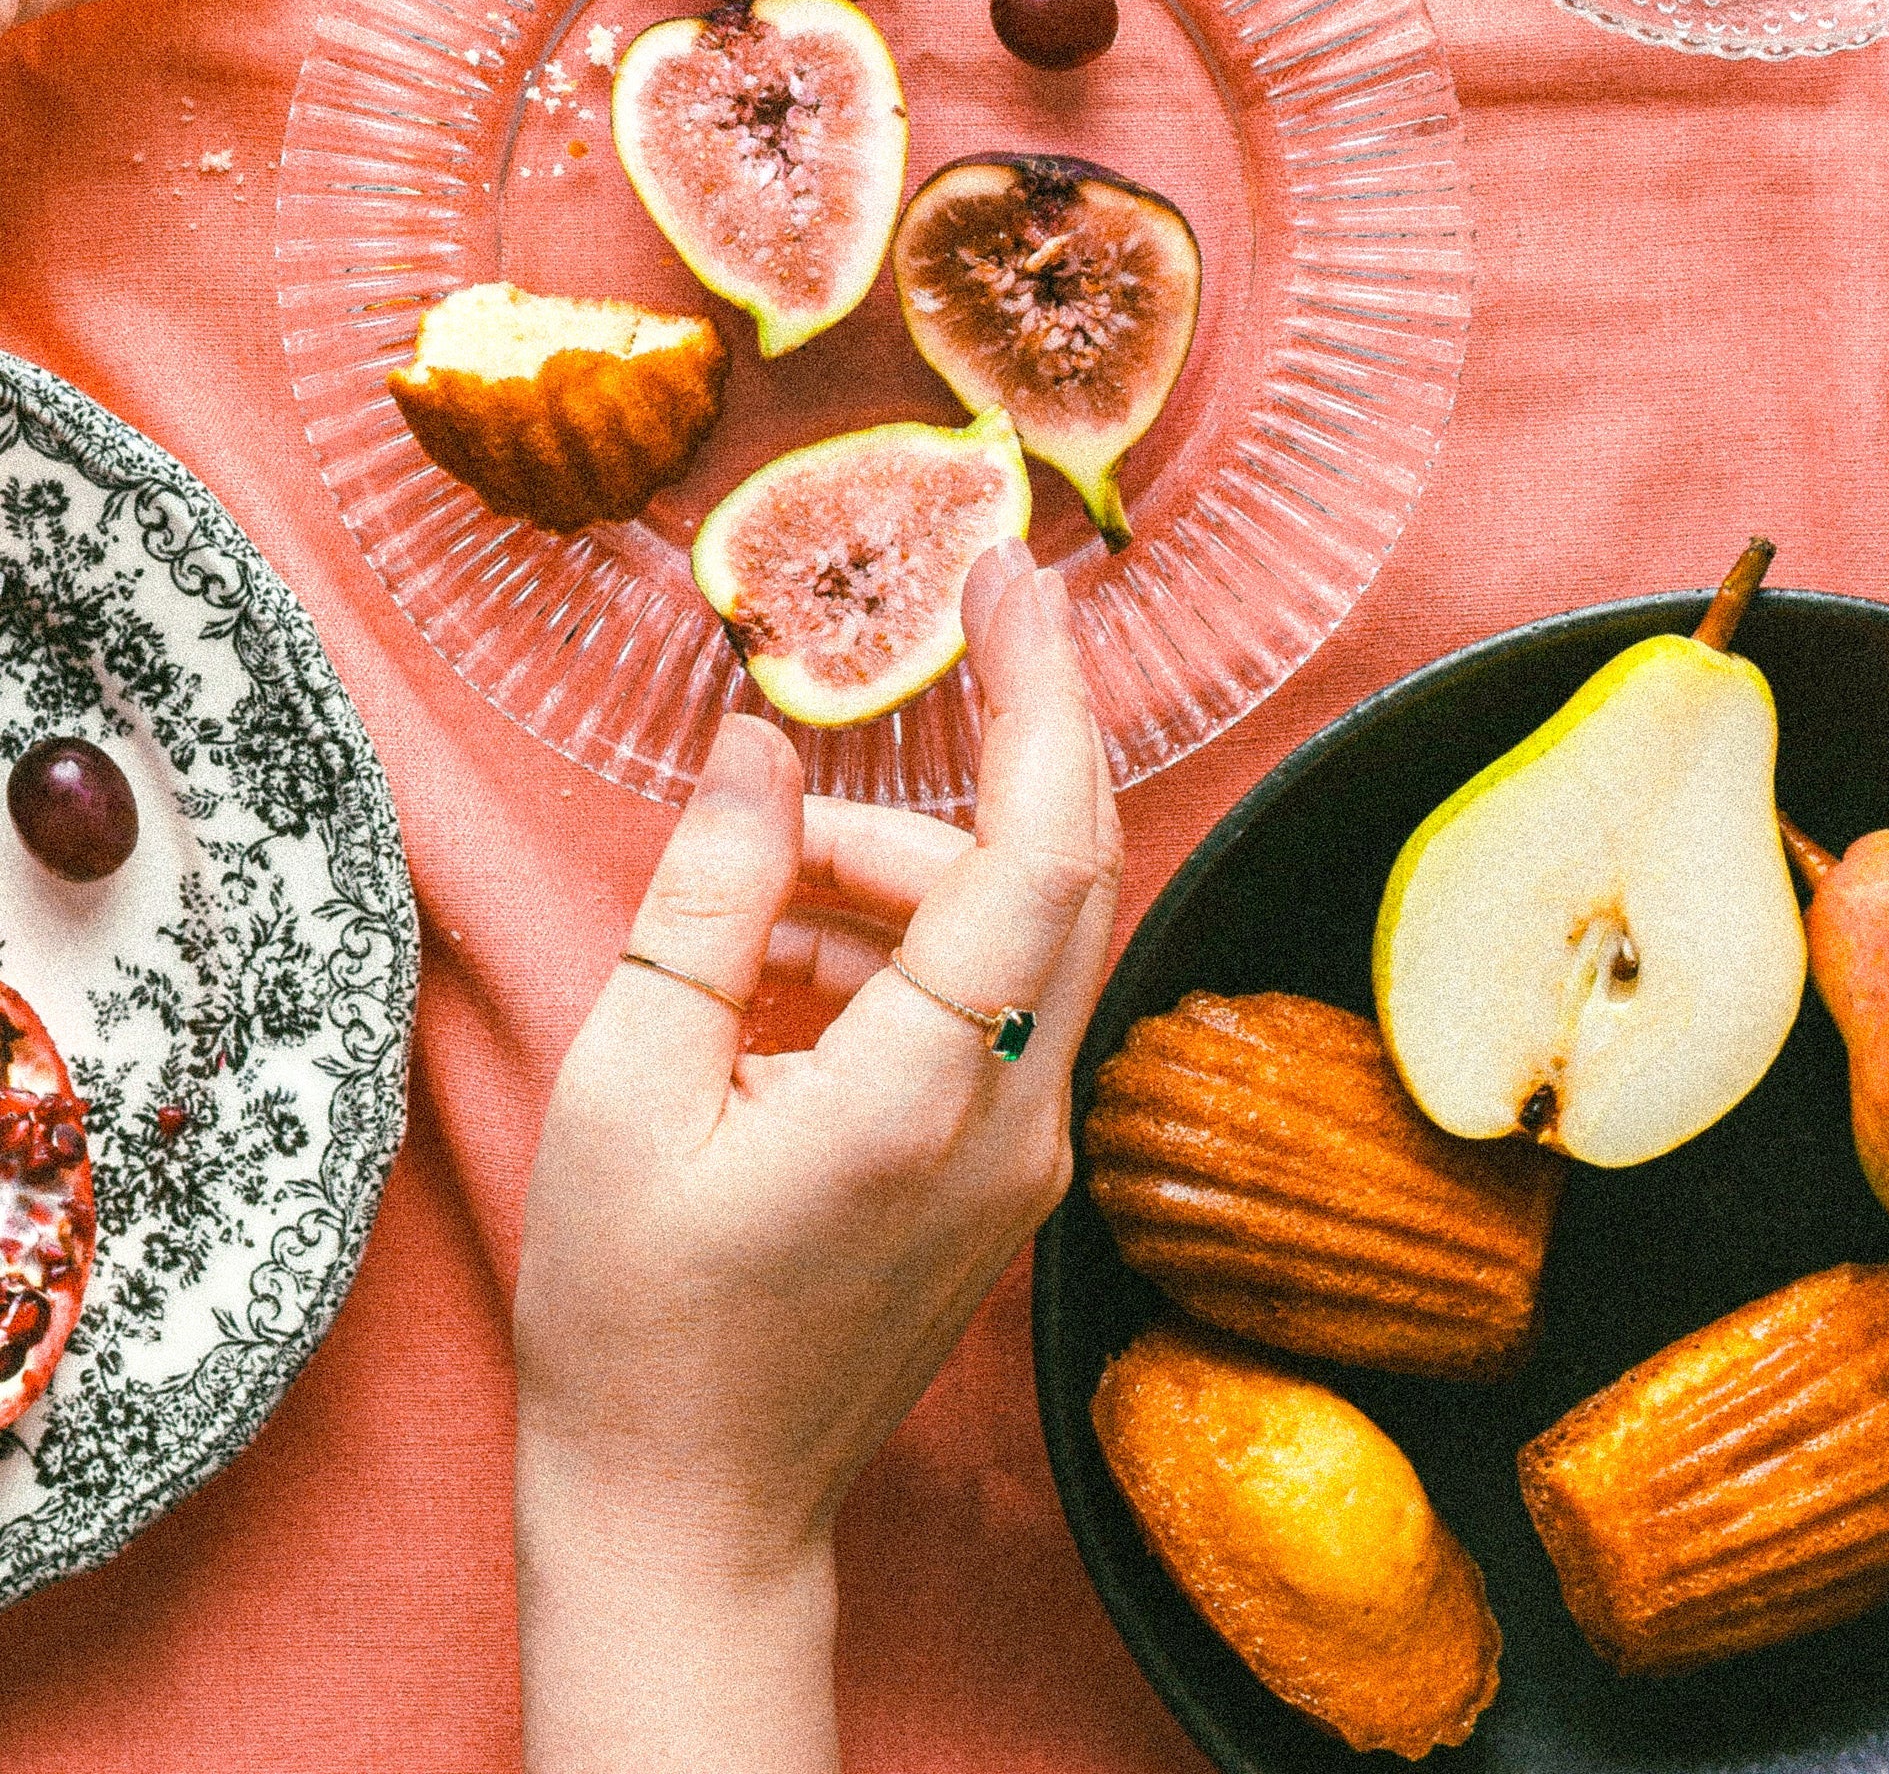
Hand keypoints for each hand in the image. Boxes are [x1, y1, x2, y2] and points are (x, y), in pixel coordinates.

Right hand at [515, 538, 1120, 1772]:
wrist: (694, 1506)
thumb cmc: (633, 1315)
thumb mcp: (624, 1084)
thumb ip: (704, 897)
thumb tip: (757, 744)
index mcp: (917, 1097)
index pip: (1038, 850)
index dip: (1041, 695)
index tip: (1010, 579)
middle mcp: (1016, 1120)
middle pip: (1067, 870)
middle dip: (997, 750)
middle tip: (932, 651)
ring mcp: (1033, 1153)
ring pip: (1026, 933)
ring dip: (912, 869)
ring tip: (758, 902)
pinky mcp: (1014, 1170)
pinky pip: (997, 1003)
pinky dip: (912, 948)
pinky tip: (791, 976)